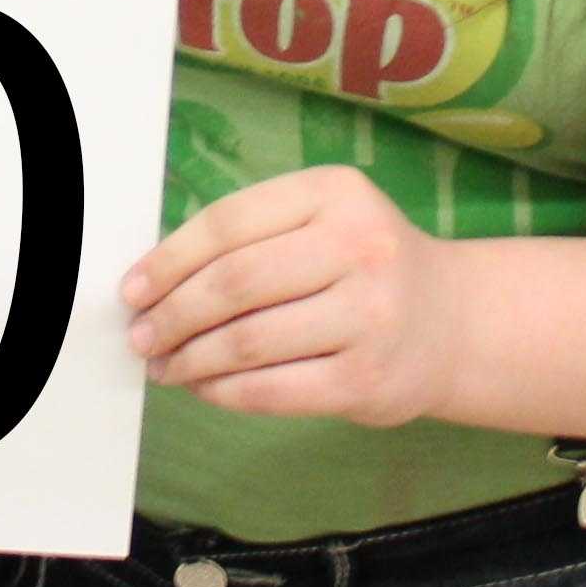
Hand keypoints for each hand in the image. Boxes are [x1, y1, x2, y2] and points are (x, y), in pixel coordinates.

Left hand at [121, 164, 463, 427]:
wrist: (453, 323)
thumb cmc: (364, 268)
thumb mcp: (323, 221)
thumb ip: (251, 238)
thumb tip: (153, 282)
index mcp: (336, 193)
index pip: (228, 223)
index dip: (168, 260)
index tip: (132, 290)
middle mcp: (359, 247)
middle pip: (233, 284)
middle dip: (172, 315)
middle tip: (142, 336)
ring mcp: (369, 316)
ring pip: (247, 342)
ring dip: (190, 359)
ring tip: (165, 366)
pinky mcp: (367, 380)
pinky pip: (270, 390)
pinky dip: (222, 393)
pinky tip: (204, 388)